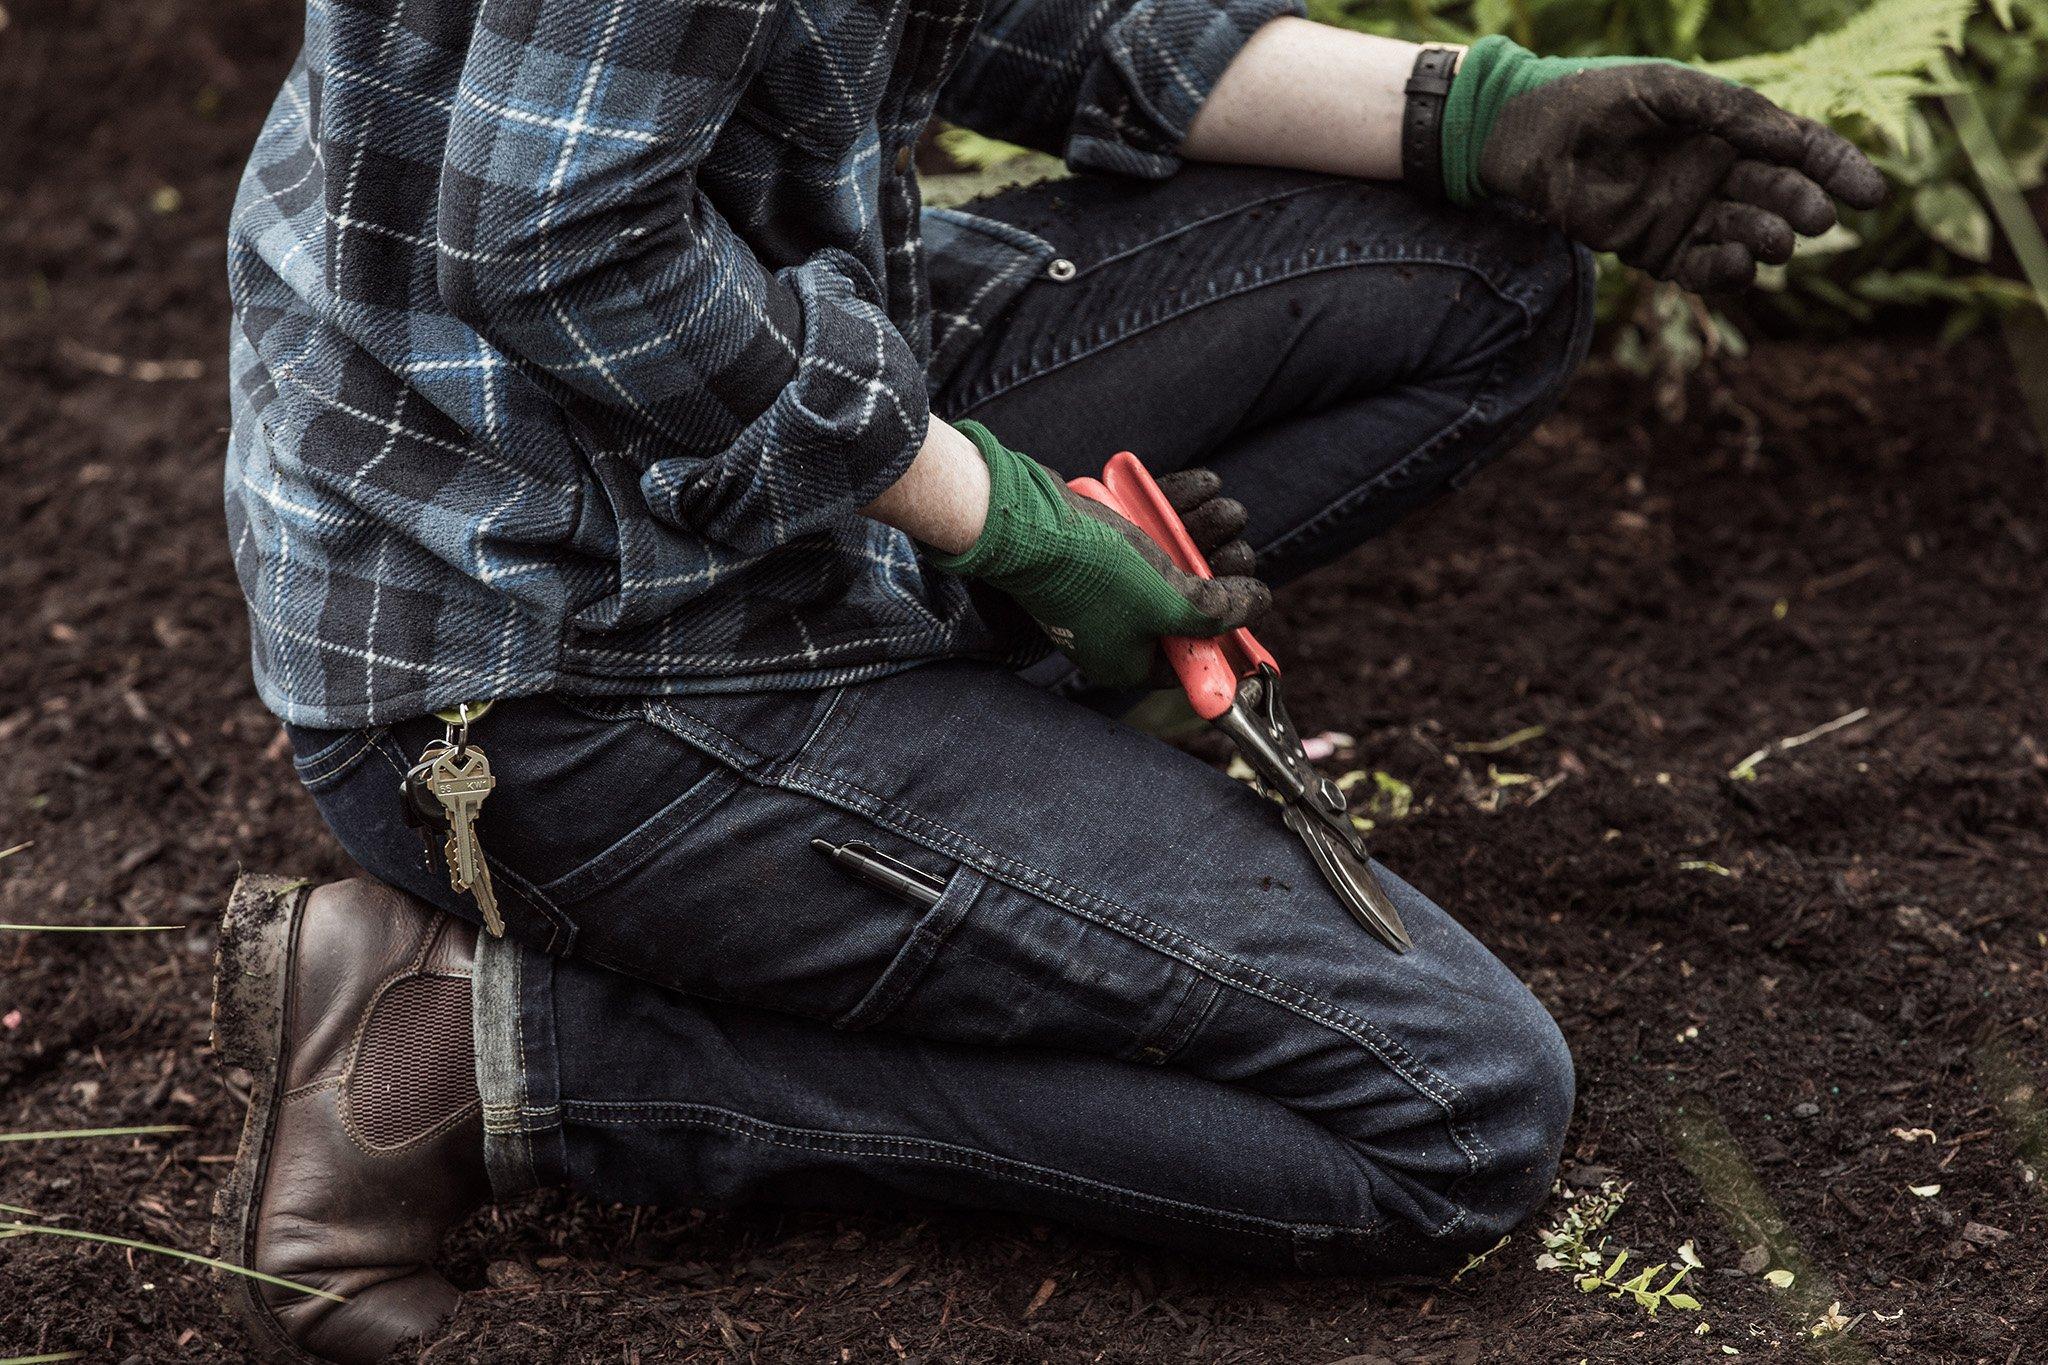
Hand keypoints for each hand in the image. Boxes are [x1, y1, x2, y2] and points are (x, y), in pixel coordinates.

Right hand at [932, 423, 1269, 687]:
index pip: (1189, 660)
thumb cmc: (1091, 572)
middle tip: (1238, 549)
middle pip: (1184, 605)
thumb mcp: (1167, 601)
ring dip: (1204, 530)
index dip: (1226, 636)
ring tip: (1227, 510)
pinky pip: (1146, 529)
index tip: (1252, 607)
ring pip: (1169, 559)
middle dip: (1219, 571)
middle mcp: (1115, 628)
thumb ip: (1216, 613)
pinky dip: (1174, 508)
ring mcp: (1104, 584)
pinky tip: (1204, 487)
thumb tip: (1255, 605)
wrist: (1022, 520)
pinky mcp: (1095, 545)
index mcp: (1126, 660)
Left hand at [1442, 36, 1887, 292]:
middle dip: (1802, 207)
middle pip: (1780, 196)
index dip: (1837, 170)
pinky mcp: (1654, 250)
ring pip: (1747, 236)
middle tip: (1813, 218)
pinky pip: (1702, 270)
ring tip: (1774, 241)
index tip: (1869, 194)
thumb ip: (1729, 110)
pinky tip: (1739, 267)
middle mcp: (1717, 174)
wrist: (1528, 138)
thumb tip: (1791, 137)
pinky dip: (1725, 274)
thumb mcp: (1667, 90)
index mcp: (1730, 129)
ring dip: (1769, 241)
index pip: (1799, 150)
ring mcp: (1688, 214)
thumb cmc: (1597, 98)